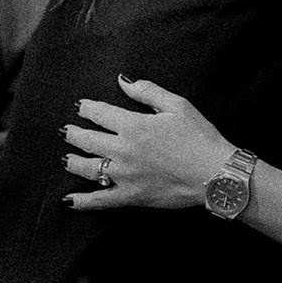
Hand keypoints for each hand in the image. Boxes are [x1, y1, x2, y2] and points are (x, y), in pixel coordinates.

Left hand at [61, 76, 236, 210]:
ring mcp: (123, 175)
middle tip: (67, 131)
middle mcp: (121, 150)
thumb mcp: (178, 105)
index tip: (81, 107)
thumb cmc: (200, 137)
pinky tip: (68, 200)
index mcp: (132, 126)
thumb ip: (148, 91)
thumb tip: (123, 81)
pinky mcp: (129, 196)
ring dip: (72, 161)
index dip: (87, 108)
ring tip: (66, 158)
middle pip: (87, 140)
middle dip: (74, 134)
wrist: (215, 174)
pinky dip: (81, 201)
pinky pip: (98, 200)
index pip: (99, 113)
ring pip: (86, 168)